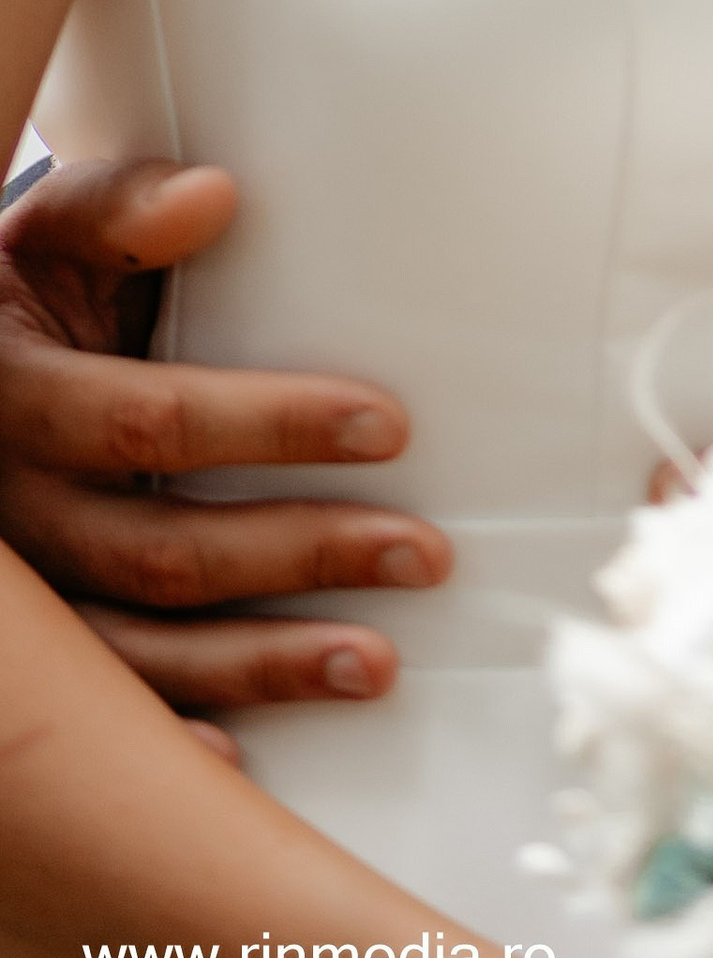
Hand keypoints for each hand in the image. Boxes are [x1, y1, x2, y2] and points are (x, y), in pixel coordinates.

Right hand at [0, 157, 447, 743]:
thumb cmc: (29, 295)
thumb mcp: (56, 235)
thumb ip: (123, 210)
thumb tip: (216, 195)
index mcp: (11, 394)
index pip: (152, 417)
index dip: (273, 423)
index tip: (388, 426)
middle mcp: (4, 513)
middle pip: (164, 550)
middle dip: (304, 551)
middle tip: (424, 553)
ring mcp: (14, 600)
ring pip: (139, 653)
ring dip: (268, 663)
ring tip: (382, 662)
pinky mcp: (28, 659)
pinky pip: (98, 714)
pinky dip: (171, 743)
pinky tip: (243, 763)